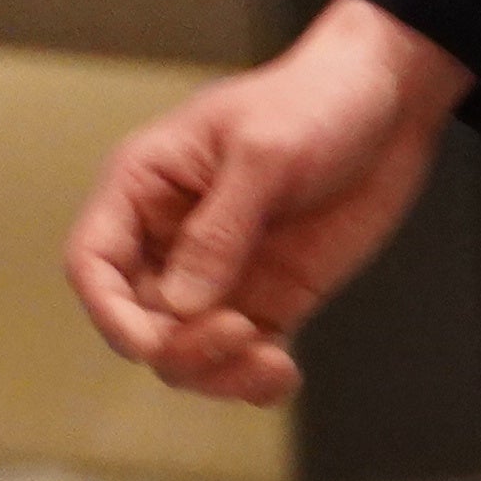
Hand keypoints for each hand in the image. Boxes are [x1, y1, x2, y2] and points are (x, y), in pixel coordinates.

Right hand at [64, 0, 474, 406]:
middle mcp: (169, 238)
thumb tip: (180, 306)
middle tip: (242, 335)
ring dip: (218, 373)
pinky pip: (246, 356)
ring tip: (273, 366)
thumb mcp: (265, 154)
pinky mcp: (271, 297)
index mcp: (143, 188)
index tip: (149, 342)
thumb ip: (220, 230)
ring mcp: (220, 273)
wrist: (387, 102)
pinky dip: (256, 379)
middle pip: (139, 321)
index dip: (108, 312)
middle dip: (177, 347)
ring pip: (188, 350)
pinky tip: (285, 374)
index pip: (93, 264)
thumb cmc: (316, 101)